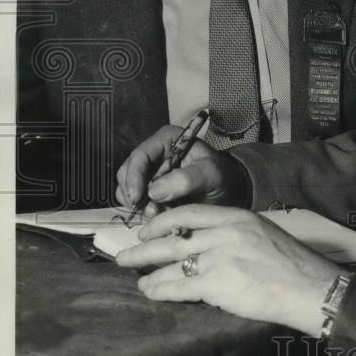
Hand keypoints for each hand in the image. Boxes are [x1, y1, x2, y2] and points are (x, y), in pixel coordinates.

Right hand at [115, 126, 249, 216]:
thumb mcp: (210, 174)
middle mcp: (153, 154)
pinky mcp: (149, 191)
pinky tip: (160, 216)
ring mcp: (149, 173)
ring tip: (159, 214)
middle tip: (150, 211)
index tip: (137, 198)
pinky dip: (143, 212)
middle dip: (135, 194)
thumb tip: (153, 191)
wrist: (228, 193)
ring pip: (128, 190)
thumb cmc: (221, 177)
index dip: (134, 177)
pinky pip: (136, 203)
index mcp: (166, 139)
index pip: (139, 156)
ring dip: (139, 206)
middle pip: (127, 174)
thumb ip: (185, 180)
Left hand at [115, 203, 342, 335]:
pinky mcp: (218, 283)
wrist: (310, 287)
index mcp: (237, 217)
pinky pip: (179, 286)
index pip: (190, 213)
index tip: (148, 229)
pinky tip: (150, 291)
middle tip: (125, 254)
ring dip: (148, 271)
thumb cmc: (293, 266)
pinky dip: (160, 289)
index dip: (163, 221)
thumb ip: (235, 235)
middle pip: (173, 237)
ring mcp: (220, 257)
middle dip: (145, 247)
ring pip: (172, 262)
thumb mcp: (263, 235)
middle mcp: (225, 233)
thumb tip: (207, 247)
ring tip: (134, 277)